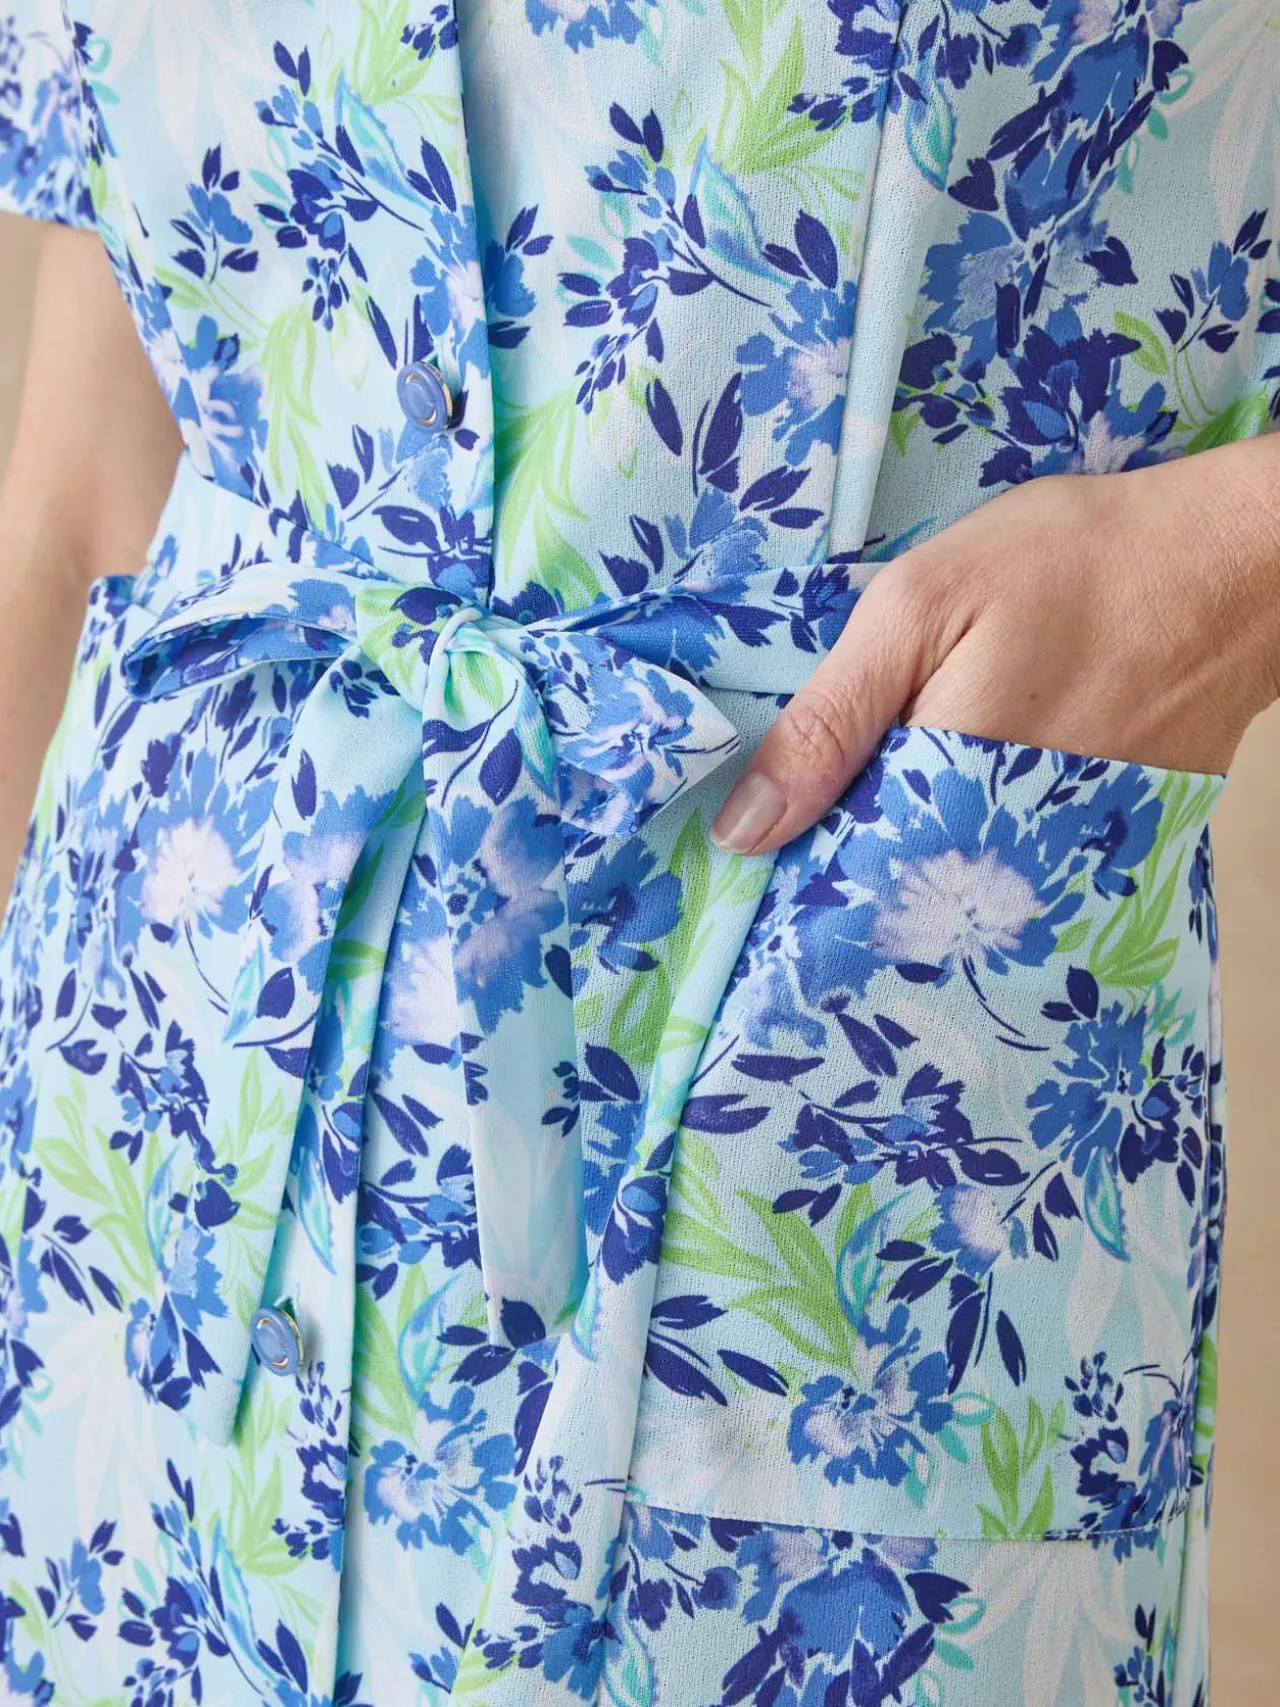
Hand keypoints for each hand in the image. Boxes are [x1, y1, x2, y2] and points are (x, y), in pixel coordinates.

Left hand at [710, 439, 1279, 855]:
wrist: (1235, 567)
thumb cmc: (1074, 566)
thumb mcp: (921, 608)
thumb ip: (830, 720)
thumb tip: (746, 829)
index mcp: (943, 802)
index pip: (837, 891)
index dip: (793, 879)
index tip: (758, 866)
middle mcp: (1005, 861)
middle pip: (894, 911)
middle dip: (847, 882)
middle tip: (821, 838)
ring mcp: (1062, 868)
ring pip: (955, 906)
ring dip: (913, 875)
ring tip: (890, 820)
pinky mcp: (1102, 856)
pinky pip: (1015, 884)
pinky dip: (977, 860)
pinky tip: (959, 814)